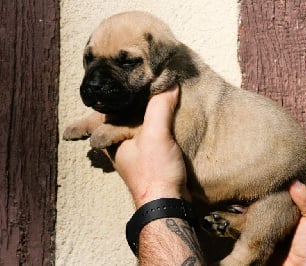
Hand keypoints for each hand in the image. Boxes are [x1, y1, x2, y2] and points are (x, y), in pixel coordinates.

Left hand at [108, 85, 189, 207]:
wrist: (167, 203)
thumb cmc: (154, 172)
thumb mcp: (156, 134)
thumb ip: (160, 106)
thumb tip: (170, 83)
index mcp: (113, 136)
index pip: (110, 106)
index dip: (117, 91)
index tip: (123, 76)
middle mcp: (120, 143)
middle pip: (123, 114)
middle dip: (129, 101)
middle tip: (137, 83)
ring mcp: (134, 151)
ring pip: (137, 124)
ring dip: (144, 112)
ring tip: (152, 95)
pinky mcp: (149, 157)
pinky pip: (150, 134)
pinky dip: (156, 124)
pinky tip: (166, 118)